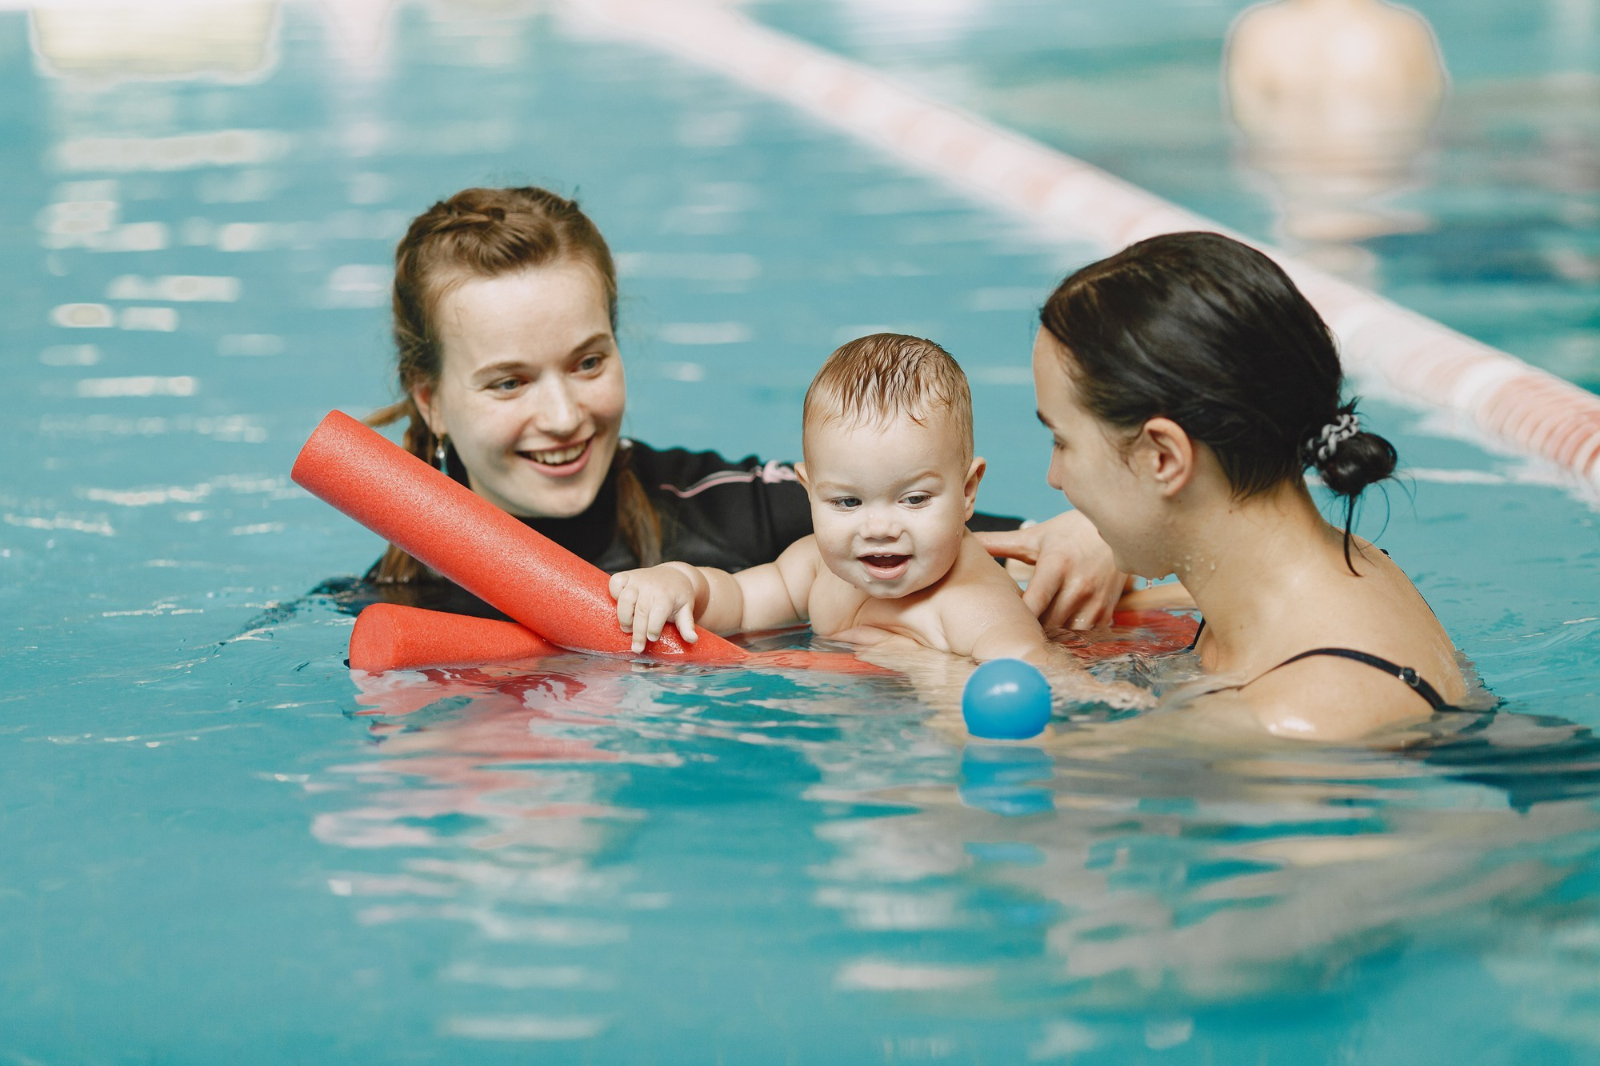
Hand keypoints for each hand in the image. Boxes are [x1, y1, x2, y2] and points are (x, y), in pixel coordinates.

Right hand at [609, 565, 699, 652]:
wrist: (674, 575)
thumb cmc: (678, 597)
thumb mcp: (686, 610)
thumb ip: (687, 625)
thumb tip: (692, 640)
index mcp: (667, 594)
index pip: (658, 611)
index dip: (653, 627)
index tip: (652, 639)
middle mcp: (651, 586)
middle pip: (641, 611)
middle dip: (638, 632)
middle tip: (637, 648)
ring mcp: (637, 579)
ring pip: (625, 599)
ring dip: (624, 617)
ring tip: (627, 629)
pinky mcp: (627, 576)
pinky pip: (615, 583)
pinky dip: (614, 593)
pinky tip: (618, 605)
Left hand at [976, 510, 1127, 629]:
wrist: (1117, 529)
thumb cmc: (1070, 532)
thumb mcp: (1034, 536)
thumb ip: (1000, 542)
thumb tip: (968, 538)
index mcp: (1055, 566)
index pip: (1033, 604)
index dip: (1016, 618)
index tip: (1000, 622)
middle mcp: (1077, 585)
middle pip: (1047, 624)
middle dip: (1029, 629)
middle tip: (1011, 631)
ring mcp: (1094, 600)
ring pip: (1065, 633)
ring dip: (1049, 635)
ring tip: (1033, 632)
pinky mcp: (1107, 610)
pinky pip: (1083, 635)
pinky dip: (1068, 635)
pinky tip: (1056, 629)